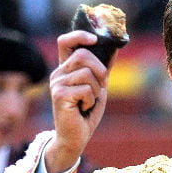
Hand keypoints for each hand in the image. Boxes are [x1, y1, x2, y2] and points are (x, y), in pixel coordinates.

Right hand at [45, 30, 112, 172]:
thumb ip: (103, 69)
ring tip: (89, 101)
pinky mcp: (59, 95)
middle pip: (83, 55)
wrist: (76, 137)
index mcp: (66, 69)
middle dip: (100, 70)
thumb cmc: (86, 112)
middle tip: (100, 87)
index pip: (65, 42)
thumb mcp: (98, 87)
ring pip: (87, 73)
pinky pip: (86, 89)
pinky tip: (83, 108)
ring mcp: (57, 83)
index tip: (95, 39)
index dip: (79, 35)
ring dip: (96, 90)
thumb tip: (115, 48)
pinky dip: (91, 100)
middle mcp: (58, 73)